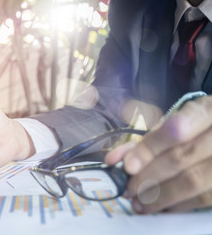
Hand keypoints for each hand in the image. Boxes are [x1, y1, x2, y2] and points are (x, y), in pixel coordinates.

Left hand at [105, 95, 211, 213]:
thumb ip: (148, 138)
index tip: (128, 165)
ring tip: (138, 202)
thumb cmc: (197, 129)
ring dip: (160, 196)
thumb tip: (115, 159)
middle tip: (127, 188)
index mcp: (207, 111)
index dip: (150, 148)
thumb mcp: (177, 123)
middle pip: (181, 157)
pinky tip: (160, 207)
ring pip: (193, 181)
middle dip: (148, 175)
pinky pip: (204, 198)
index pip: (177, 128)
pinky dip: (178, 205)